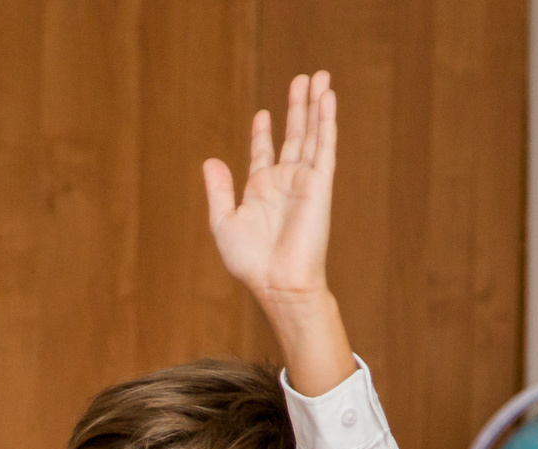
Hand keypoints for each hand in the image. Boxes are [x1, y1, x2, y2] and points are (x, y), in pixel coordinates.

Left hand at [204, 73, 335, 306]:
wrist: (278, 282)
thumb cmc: (250, 262)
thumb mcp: (224, 222)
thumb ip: (219, 190)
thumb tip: (210, 161)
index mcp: (261, 189)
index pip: (264, 152)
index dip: (264, 132)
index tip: (263, 114)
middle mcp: (284, 181)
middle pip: (294, 135)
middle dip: (298, 107)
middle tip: (303, 79)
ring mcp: (304, 180)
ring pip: (312, 134)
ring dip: (316, 105)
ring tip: (320, 77)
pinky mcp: (320, 184)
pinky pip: (325, 146)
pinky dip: (326, 122)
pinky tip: (327, 99)